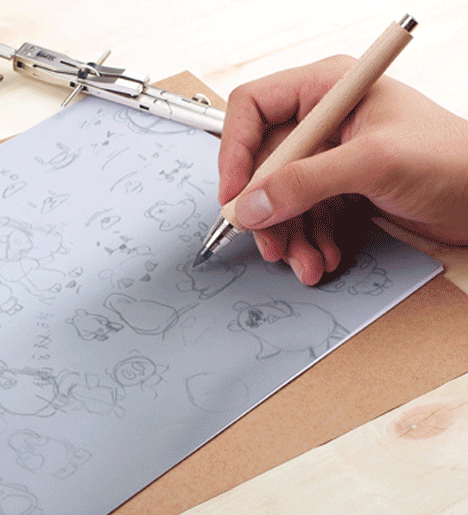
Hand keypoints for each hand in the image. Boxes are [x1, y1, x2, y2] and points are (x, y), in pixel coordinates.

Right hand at [218, 55, 467, 284]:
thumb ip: (306, 182)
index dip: (235, 151)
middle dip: (266, 210)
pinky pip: (302, 216)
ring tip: (305, 260)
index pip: (253, 109)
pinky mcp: (339, 188)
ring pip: (279, 197)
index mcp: (328, 90)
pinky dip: (308, 241)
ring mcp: (330, 156)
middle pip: (262, 163)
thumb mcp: (373, 164)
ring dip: (288, 235)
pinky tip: (325, 256)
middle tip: (269, 242)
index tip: (234, 194)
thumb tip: (251, 204)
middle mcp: (323, 120)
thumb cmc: (455, 160)